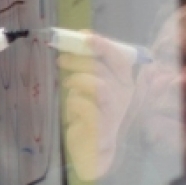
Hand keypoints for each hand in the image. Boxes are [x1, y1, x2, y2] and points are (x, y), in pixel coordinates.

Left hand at [60, 32, 137, 180]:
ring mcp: (114, 110)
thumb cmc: (91, 115)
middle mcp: (123, 95)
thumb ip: (87, 70)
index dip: (103, 45)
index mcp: (124, 82)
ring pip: (97, 85)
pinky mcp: (101, 125)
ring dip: (77, 80)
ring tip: (68, 85)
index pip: (119, 58)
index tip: (84, 35)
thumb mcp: (91, 89)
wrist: (93, 149)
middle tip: (61, 60)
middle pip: (102, 68)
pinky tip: (71, 107)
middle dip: (79, 60)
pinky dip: (73, 102)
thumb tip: (71, 47)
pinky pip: (84, 106)